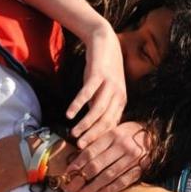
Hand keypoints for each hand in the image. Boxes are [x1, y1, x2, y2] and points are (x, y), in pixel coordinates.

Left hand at [63, 122, 149, 191]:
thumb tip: (78, 154)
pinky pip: (121, 183)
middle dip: (81, 179)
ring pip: (107, 177)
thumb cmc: (130, 133)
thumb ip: (98, 141)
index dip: (77, 163)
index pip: (90, 151)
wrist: (155, 136)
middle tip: (71, 188)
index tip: (68, 172)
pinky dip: (108, 190)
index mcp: (114, 135)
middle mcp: (123, 146)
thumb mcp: (114, 130)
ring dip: (92, 188)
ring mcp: (132, 159)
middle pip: (97, 166)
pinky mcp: (139, 170)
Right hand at [68, 25, 126, 146]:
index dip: (100, 139)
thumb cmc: (103, 69)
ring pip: (98, 110)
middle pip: (106, 121)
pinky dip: (78, 104)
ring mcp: (109, 85)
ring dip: (85, 124)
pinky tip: (69, 114)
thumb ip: (100, 106)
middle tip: (80, 147)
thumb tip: (92, 126)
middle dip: (93, 136)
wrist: (104, 41)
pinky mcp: (98, 75)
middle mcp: (118, 95)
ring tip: (73, 134)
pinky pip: (87, 93)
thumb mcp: (105, 90)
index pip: (112, 126)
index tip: (89, 150)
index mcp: (121, 101)